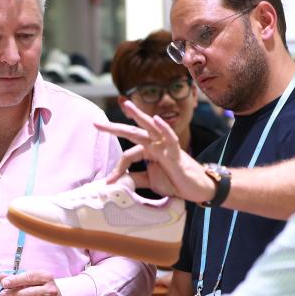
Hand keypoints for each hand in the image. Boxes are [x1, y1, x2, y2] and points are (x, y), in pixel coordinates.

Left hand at [0, 270, 63, 295]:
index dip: (17, 280)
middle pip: (31, 292)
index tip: (4, 283)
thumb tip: (1, 277)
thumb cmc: (39, 287)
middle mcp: (49, 291)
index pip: (30, 277)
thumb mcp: (31, 279)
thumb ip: (15, 278)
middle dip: (16, 294)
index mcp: (45, 277)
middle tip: (2, 295)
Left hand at [94, 100, 215, 202]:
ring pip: (151, 129)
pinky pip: (171, 139)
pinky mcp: (177, 153)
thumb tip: (117, 182)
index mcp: (149, 150)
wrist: (198, 189)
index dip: (117, 168)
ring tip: (127, 106)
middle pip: (134, 132)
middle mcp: (156, 145)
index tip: (108, 181)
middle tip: (96, 123)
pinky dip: (164, 128)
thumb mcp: (150, 180)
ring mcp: (166, 147)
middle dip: (115, 127)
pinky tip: (156, 119)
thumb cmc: (176, 181)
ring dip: (139, 116)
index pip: (128, 155)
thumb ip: (134, 178)